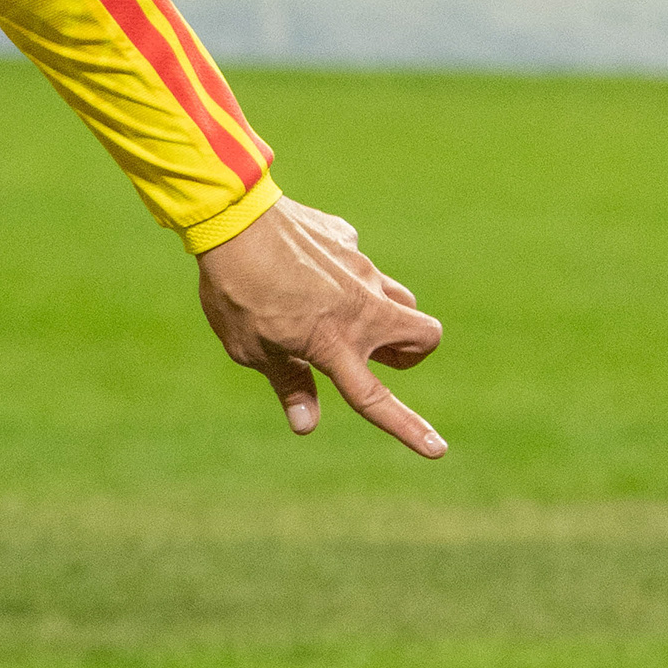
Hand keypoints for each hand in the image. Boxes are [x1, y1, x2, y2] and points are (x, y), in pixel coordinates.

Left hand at [196, 195, 446, 460]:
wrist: (230, 217)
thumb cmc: (235, 291)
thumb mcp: (252, 349)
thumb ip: (289, 384)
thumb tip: (306, 425)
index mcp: (334, 343)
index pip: (376, 397)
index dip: (407, 427)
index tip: (437, 450)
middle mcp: (359, 307)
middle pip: (425, 335)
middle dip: (410, 350)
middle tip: (372, 352)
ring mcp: (359, 269)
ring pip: (398, 296)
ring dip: (382, 313)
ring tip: (334, 311)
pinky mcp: (347, 239)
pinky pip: (358, 262)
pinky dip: (343, 272)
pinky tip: (303, 268)